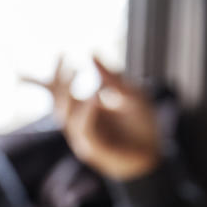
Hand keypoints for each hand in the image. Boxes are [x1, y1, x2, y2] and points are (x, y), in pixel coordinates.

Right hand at [24, 56, 161, 180]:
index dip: (55, 74)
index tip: (60, 52)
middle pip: (58, 102)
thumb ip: (112, 77)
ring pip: (66, 116)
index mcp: (83, 109)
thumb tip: (92, 52)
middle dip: (59, 82)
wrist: (152, 154)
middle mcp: (78, 123)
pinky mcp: (92, 150)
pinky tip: (94, 96)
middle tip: (67, 61)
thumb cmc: (141, 125)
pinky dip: (86, 113)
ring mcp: (82, 137)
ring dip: (68, 95)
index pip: (60, 92)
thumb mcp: (131, 94)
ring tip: (75, 70)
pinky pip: (84, 130)